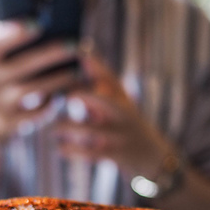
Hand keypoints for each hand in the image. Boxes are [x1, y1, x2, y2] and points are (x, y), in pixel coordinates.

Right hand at [0, 19, 82, 139]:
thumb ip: (8, 40)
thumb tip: (44, 19)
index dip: (14, 32)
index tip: (38, 24)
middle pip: (22, 65)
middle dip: (51, 54)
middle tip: (76, 46)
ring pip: (33, 90)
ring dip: (59, 80)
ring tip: (81, 71)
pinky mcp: (7, 122)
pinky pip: (35, 112)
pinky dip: (52, 103)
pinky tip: (66, 92)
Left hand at [53, 51, 171, 180]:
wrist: (154, 157)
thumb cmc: (128, 126)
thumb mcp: (120, 104)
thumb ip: (101, 86)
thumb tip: (82, 58)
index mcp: (123, 98)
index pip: (110, 77)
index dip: (95, 65)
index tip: (80, 52)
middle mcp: (124, 113)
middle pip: (104, 99)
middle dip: (83, 96)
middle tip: (64, 98)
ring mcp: (122, 134)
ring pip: (91, 129)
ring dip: (69, 129)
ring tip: (54, 130)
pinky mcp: (117, 154)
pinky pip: (90, 152)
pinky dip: (72, 151)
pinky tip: (60, 149)